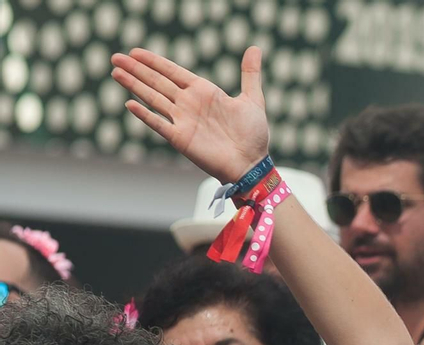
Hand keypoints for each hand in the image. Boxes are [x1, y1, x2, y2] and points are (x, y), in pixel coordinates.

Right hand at [111, 46, 268, 182]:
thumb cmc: (254, 134)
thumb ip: (250, 74)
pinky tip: (131, 104)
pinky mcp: (181, 139)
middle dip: (137, 69)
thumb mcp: (253, 100)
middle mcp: (189, 104)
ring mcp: (183, 121)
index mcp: (203, 92)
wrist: (252, 165)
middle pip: (157, 82)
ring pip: (153, 98)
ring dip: (134, 86)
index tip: (135, 52)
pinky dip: (146, 115)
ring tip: (116, 72)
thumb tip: (255, 48)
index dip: (154, 62)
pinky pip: (159, 124)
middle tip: (116, 57)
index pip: (173, 72)